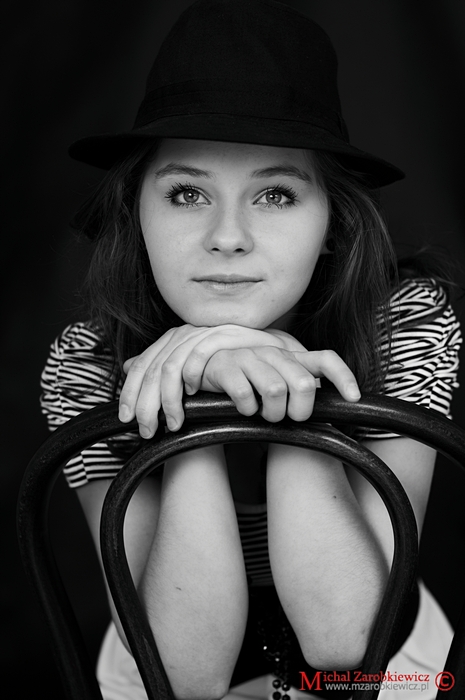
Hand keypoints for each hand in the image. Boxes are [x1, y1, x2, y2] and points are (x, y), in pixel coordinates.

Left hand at [118, 324, 305, 436]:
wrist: (273, 349)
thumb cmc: (233, 361)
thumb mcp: (194, 366)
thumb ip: (165, 366)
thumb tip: (126, 366)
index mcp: (174, 340)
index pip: (143, 364)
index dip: (131, 392)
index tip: (125, 418)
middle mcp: (185, 333)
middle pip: (153, 367)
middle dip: (145, 402)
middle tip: (146, 429)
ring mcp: (204, 333)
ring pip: (171, 365)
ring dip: (168, 398)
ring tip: (172, 423)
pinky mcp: (225, 335)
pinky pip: (199, 355)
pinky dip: (192, 375)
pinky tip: (192, 395)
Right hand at [201, 346, 360, 421]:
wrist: (202, 367)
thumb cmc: (245, 379)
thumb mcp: (275, 380)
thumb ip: (298, 391)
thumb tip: (328, 416)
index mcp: (290, 357)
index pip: (326, 360)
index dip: (344, 377)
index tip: (354, 398)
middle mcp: (273, 353)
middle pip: (303, 384)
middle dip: (299, 411)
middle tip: (285, 417)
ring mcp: (249, 358)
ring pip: (276, 390)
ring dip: (271, 413)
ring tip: (262, 414)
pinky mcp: (225, 367)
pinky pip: (246, 395)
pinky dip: (247, 410)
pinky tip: (242, 409)